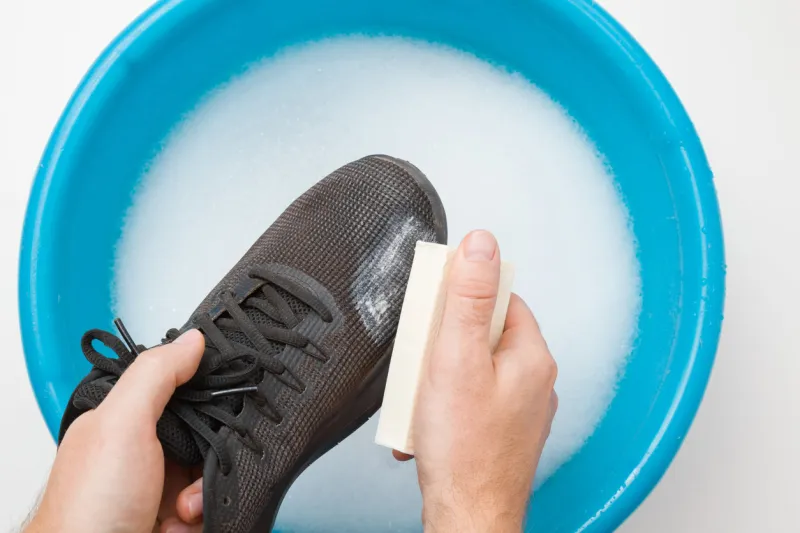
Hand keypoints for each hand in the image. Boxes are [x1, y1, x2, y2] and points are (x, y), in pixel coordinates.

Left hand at [25, 330, 205, 532]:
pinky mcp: (172, 523)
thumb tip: (192, 339)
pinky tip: (177, 526)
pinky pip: (210, 510)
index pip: (177, 391)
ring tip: (180, 509)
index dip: (203, 394)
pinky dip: (202, 519)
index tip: (226, 396)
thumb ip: (156, 376)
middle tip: (194, 466)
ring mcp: (156, 493)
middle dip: (210, 452)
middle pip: (203, 435)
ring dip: (204, 492)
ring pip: (211, 475)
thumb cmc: (87, 513)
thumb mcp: (122, 426)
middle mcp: (141, 456)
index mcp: (124, 424)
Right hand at [396, 230, 557, 532]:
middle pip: (482, 334)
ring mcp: (519, 408)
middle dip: (444, 343)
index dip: (463, 297)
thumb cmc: (465, 450)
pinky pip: (470, 398)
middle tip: (423, 360)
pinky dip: (445, 403)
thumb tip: (482, 245)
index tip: (437, 307)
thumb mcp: (456, 358)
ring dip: (439, 375)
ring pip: (473, 367)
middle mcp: (533, 380)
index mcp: (531, 355)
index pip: (500, 299)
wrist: (468, 514)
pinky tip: (428, 419)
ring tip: (421, 396)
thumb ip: (467, 298)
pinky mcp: (501, 430)